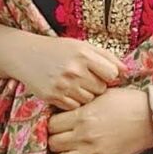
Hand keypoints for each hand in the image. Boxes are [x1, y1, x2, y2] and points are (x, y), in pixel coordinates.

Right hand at [10, 34, 126, 110]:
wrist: (26, 55)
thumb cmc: (59, 49)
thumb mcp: (82, 45)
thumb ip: (106, 56)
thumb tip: (126, 71)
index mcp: (83, 54)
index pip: (111, 74)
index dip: (109, 76)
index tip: (103, 74)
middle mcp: (74, 70)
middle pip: (101, 89)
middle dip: (98, 86)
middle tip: (87, 79)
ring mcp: (62, 85)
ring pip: (89, 100)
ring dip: (86, 95)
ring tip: (77, 85)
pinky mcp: (52, 97)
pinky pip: (74, 107)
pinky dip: (74, 102)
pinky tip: (68, 92)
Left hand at [48, 87, 152, 153]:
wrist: (151, 117)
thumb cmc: (128, 101)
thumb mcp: (102, 94)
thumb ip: (82, 102)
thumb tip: (67, 107)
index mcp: (83, 116)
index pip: (51, 124)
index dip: (53, 122)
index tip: (59, 121)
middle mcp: (84, 135)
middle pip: (53, 143)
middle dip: (55, 138)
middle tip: (63, 134)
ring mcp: (94, 152)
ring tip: (70, 149)